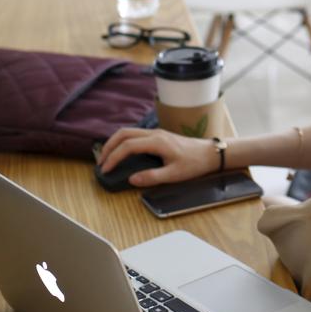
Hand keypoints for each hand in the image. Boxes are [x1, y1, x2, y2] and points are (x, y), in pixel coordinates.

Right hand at [98, 127, 217, 186]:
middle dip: (109, 146)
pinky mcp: (158, 136)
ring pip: (129, 132)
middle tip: (101, 162)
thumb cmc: (194, 163)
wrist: (210, 154)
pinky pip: (135, 134)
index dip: (113, 157)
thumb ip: (152, 177)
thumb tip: (132, 179)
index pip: (127, 146)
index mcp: (156, 141)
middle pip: (124, 133)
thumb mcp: (174, 174)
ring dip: (115, 142)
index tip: (105, 169)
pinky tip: (122, 152)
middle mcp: (154, 133)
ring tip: (107, 157)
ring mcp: (156, 133)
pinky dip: (124, 141)